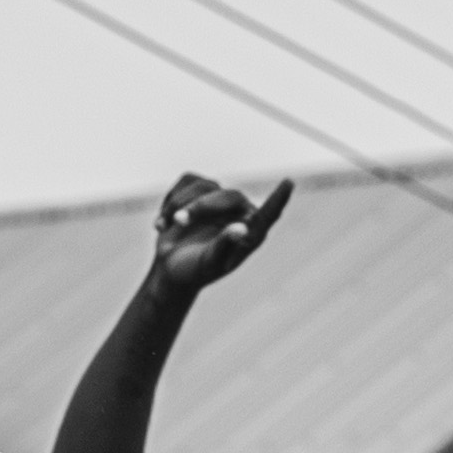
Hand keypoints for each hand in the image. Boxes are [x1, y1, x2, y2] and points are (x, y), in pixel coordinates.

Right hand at [146, 172, 292, 300]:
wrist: (170, 270)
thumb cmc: (194, 271)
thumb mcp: (209, 262)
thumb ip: (225, 245)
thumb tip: (241, 228)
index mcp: (250, 234)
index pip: (269, 214)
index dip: (279, 199)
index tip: (289, 183)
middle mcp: (239, 213)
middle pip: (229, 195)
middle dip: (201, 207)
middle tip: (179, 220)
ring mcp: (219, 200)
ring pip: (203, 185)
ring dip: (180, 204)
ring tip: (166, 226)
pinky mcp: (198, 191)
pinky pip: (186, 181)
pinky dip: (170, 200)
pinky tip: (162, 223)